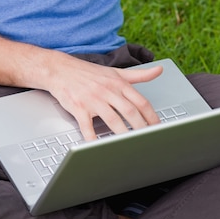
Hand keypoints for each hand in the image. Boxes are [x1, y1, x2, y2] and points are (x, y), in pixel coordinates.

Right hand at [46, 53, 162, 139]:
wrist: (60, 69)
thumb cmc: (89, 73)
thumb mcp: (116, 72)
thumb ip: (139, 74)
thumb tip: (159, 70)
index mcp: (119, 83)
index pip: (141, 101)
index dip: (152, 117)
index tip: (159, 129)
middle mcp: (108, 90)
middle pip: (130, 112)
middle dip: (142, 129)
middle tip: (149, 141)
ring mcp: (93, 99)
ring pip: (113, 120)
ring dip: (123, 135)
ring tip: (131, 147)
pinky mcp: (79, 108)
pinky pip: (88, 127)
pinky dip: (93, 139)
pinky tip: (98, 148)